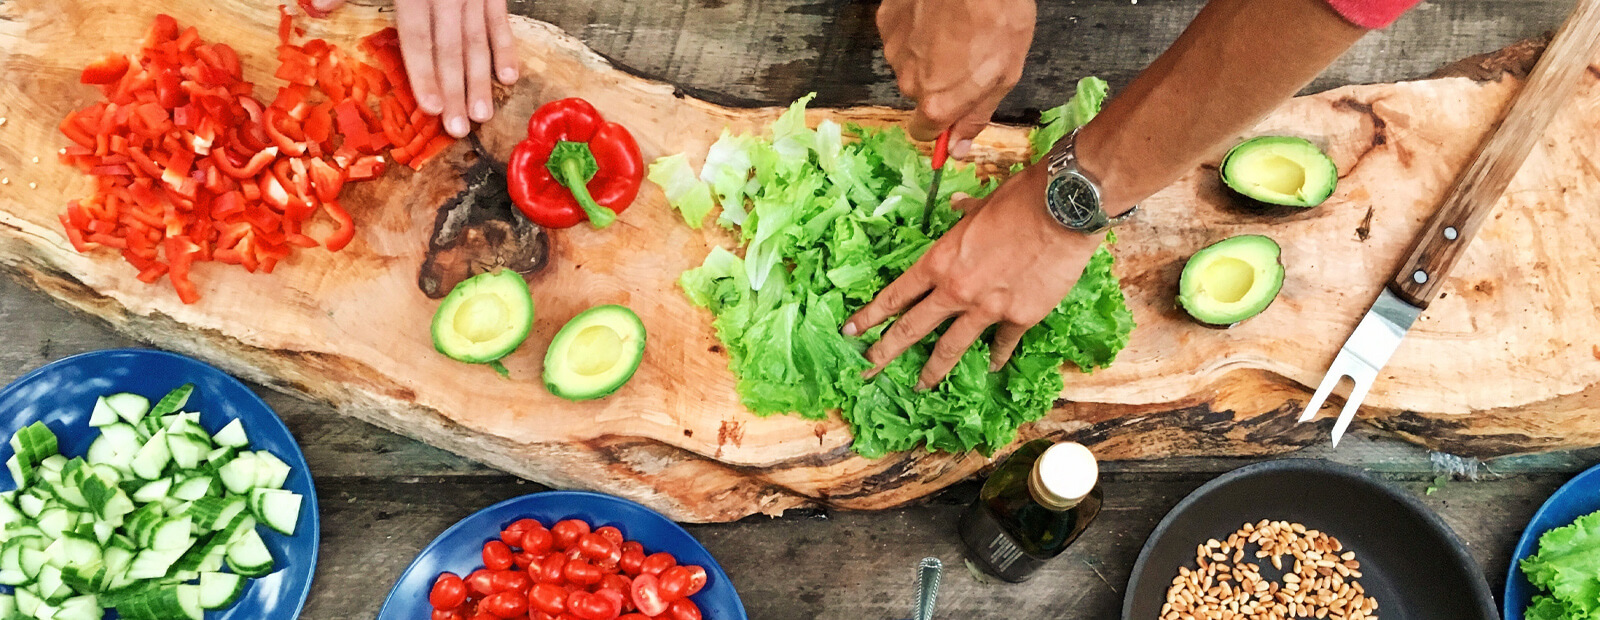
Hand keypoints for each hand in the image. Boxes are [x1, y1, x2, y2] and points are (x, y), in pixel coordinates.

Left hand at [311, 0, 520, 137]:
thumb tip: (314, 6)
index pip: (419, 37)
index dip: (423, 73)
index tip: (429, 107)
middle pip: (451, 48)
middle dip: (455, 90)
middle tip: (459, 128)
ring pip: (478, 40)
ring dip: (481, 80)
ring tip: (482, 113)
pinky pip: (500, 21)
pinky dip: (506, 48)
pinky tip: (508, 77)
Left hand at [842, 164, 1102, 388]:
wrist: (1063, 209)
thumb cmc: (1020, 199)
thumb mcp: (981, 205)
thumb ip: (964, 215)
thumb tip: (956, 207)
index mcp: (940, 261)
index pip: (896, 295)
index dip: (870, 316)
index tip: (851, 332)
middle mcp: (956, 290)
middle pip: (912, 328)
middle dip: (886, 351)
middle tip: (868, 369)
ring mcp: (987, 308)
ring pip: (950, 347)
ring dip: (933, 370)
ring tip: (920, 386)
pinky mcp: (1020, 317)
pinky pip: (1002, 343)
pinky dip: (997, 356)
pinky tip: (991, 366)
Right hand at [876, 0, 1033, 157]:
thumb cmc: (998, 18)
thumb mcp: (1003, 76)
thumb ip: (976, 116)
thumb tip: (958, 149)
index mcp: (937, 103)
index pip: (924, 132)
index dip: (941, 123)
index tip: (955, 109)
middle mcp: (908, 82)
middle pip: (919, 94)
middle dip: (938, 82)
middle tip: (966, 56)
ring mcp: (894, 50)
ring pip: (909, 63)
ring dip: (927, 54)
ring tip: (954, 29)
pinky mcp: (886, 21)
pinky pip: (900, 36)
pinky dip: (916, 29)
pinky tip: (937, 14)